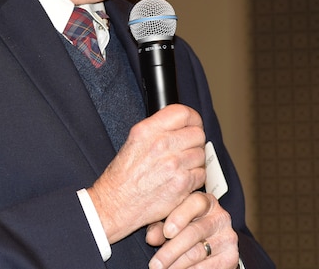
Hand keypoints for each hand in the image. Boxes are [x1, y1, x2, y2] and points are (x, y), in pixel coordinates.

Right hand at [87, 104, 206, 242]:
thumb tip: (181, 124)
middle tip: (186, 150)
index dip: (193, 120)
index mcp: (148, 130)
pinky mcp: (182, 184)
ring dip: (195, 161)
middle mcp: (161, 144)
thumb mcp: (134, 141)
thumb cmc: (123, 175)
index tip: (193, 126)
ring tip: (180, 167)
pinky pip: (201, 174)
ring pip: (201, 155)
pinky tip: (181, 180)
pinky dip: (195, 178)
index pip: (184, 113)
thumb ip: (158, 129)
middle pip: (197, 134)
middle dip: (194, 142)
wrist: (117, 204)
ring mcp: (174, 164)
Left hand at [146, 192, 238, 268]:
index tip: (167, 232)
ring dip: (176, 265)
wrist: (209, 246)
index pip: (196, 202)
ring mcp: (227, 237)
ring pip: (198, 253)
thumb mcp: (172, 222)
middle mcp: (220, 217)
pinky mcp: (231, 257)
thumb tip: (152, 238)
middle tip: (155, 264)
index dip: (181, 216)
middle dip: (171, 251)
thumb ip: (160, 226)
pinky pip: (207, 267)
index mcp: (206, 202)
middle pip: (194, 232)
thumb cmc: (185, 228)